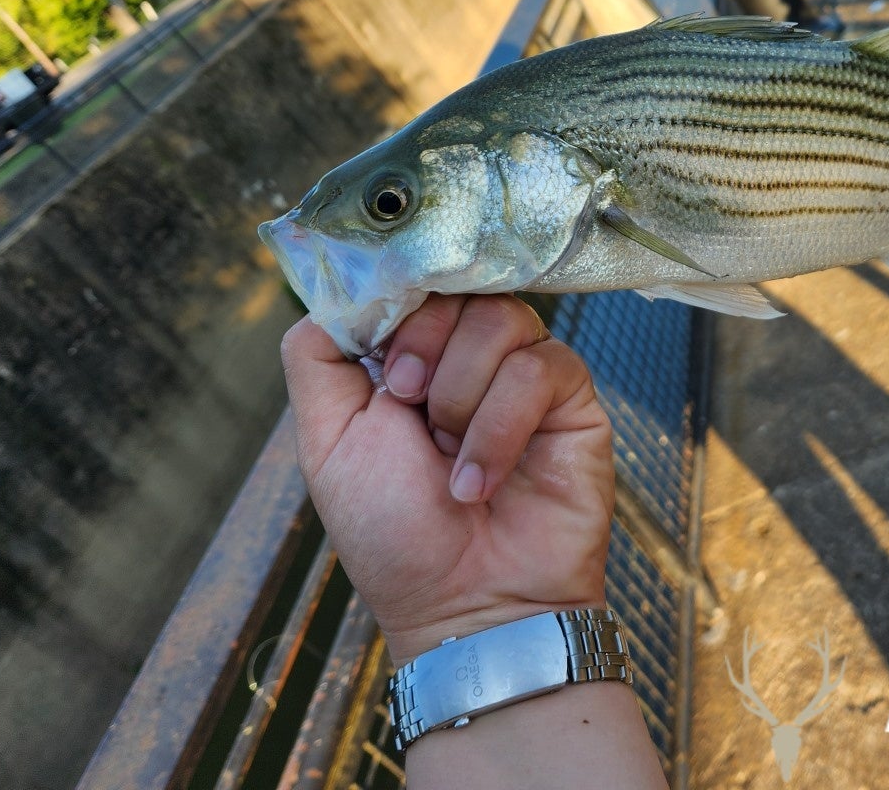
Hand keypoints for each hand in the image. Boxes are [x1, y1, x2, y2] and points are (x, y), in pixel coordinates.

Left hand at [281, 293, 613, 665]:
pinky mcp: (571, 396)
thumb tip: (338, 286)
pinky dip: (500, 426)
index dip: (398, 311)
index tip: (387, 376)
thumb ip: (317, 357)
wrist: (468, 607)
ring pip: (500, 318)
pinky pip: (541, 366)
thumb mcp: (327, 443)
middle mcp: (468, 355)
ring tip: (451, 463)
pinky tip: (482, 479)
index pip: (410, 281)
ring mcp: (523, 372)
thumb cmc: (396, 537)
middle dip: (426, 350)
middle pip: (455, 287)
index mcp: (410, 355)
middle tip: (412, 410)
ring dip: (462, 398)